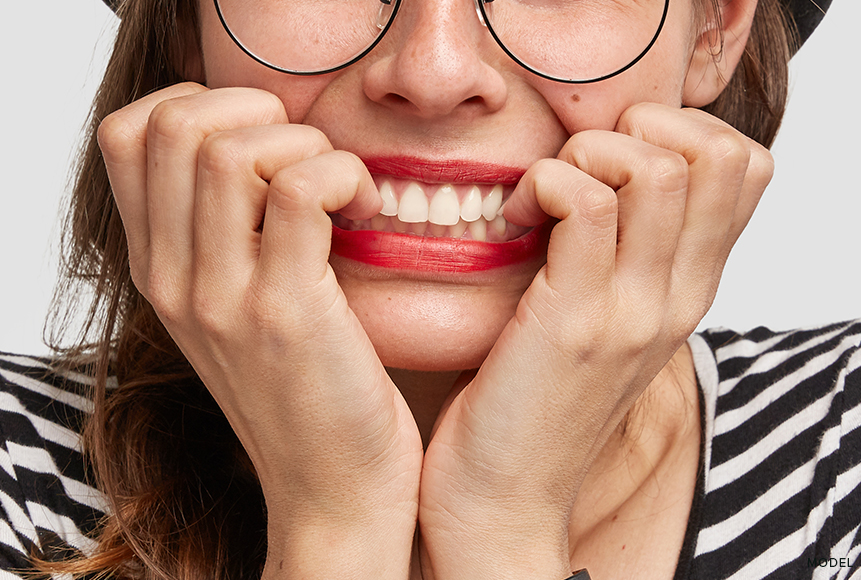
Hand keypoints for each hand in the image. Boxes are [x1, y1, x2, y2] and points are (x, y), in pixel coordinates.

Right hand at [98, 83, 421, 578]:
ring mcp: (222, 297)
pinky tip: (366, 211)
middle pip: (175, 125)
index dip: (200, 105)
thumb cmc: (307, 394)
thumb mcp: (240, 312)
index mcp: (161, 270)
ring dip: (306, 145)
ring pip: (233, 149)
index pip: (126, 134)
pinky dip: (344, 176)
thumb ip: (227, 236)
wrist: (333, 492)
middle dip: (258, 113)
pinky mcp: (284, 313)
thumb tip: (260, 148)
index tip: (263, 138)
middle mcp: (175, 279)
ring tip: (343, 190)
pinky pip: (302, 190)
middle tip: (309, 156)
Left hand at [418, 103, 773, 578]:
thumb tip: (602, 181)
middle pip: (719, 154)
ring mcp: (633, 310)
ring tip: (542, 196)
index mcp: (687, 292)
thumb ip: (623, 259)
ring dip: (587, 155)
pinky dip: (545, 184)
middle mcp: (677, 297)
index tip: (611, 161)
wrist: (504, 497)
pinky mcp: (575, 321)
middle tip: (578, 168)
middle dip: (638, 128)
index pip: (746, 168)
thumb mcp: (601, 324)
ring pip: (656, 169)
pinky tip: (516, 218)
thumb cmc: (535, 402)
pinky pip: (586, 204)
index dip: (682, 132)